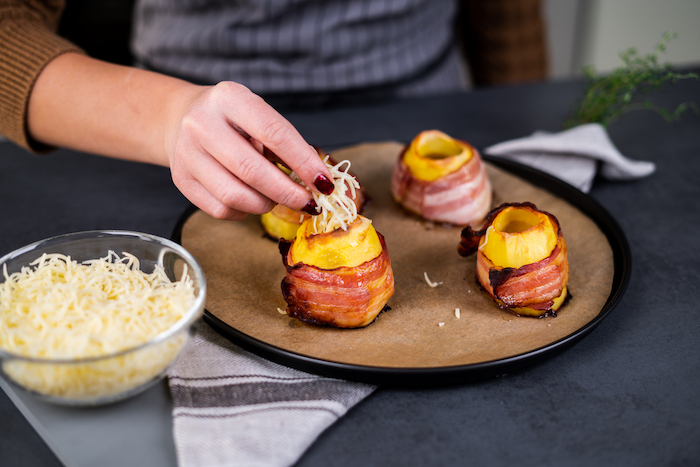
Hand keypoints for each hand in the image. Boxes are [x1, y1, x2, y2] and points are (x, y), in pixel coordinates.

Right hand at [165, 81, 333, 219]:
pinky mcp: (181, 180)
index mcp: (230, 98)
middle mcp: (202, 123)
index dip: (304, 162)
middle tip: (310, 203)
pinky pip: (221, 209)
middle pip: (252, 171)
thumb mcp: (258, 115)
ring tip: (277, 198)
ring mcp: (187, 153)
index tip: (325, 183)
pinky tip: (251, 199)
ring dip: (266, 204)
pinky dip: (244, 211)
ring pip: (235, 196)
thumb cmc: (231, 119)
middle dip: (289, 193)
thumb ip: (285, 143)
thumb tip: (318, 180)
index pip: (275, 133)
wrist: (180, 117)